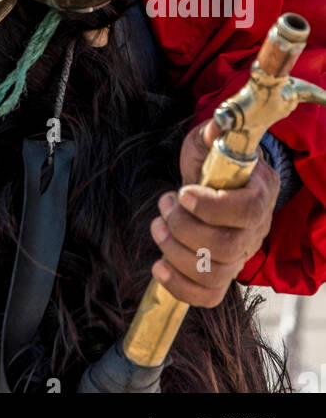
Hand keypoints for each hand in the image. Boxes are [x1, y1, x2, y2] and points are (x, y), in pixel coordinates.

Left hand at [148, 119, 279, 306]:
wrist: (219, 185)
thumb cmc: (214, 161)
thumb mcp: (210, 142)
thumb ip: (213, 133)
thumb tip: (218, 121)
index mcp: (259, 193)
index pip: (247, 210)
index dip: (212, 207)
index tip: (182, 192)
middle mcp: (255, 230)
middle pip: (227, 247)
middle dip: (184, 228)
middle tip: (164, 204)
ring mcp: (241, 255)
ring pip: (214, 274)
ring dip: (175, 252)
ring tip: (158, 225)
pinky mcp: (222, 273)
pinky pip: (208, 296)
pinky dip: (180, 287)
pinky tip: (158, 267)